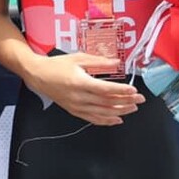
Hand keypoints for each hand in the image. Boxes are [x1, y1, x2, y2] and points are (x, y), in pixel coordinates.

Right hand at [23, 53, 144, 125]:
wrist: (38, 75)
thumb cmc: (57, 65)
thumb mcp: (78, 58)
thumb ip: (98, 62)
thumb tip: (116, 63)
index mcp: (80, 82)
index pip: (105, 89)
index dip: (121, 91)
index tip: (133, 90)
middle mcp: (79, 97)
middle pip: (107, 103)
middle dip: (126, 102)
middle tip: (139, 100)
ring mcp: (76, 106)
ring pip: (102, 113)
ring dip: (120, 112)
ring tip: (132, 108)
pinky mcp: (74, 111)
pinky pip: (93, 119)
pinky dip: (106, 120)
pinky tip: (117, 119)